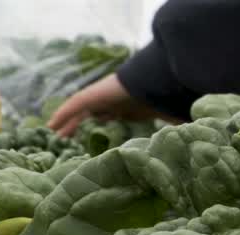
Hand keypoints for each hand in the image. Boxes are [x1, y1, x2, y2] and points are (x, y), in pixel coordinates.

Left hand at [47, 74, 178, 136]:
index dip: (103, 117)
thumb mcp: (169, 119)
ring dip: (68, 120)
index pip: (111, 111)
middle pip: (92, 110)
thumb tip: (186, 146)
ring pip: (80, 109)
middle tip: (70, 135)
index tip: (100, 124)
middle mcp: (113, 99)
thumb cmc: (168, 100)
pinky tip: (52, 125)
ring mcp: (103, 95)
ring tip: (55, 133)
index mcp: (129, 104)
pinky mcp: (95, 94)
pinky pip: (75, 105)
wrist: (161, 82)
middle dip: (80, 121)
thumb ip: (171, 134)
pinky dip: (63, 114)